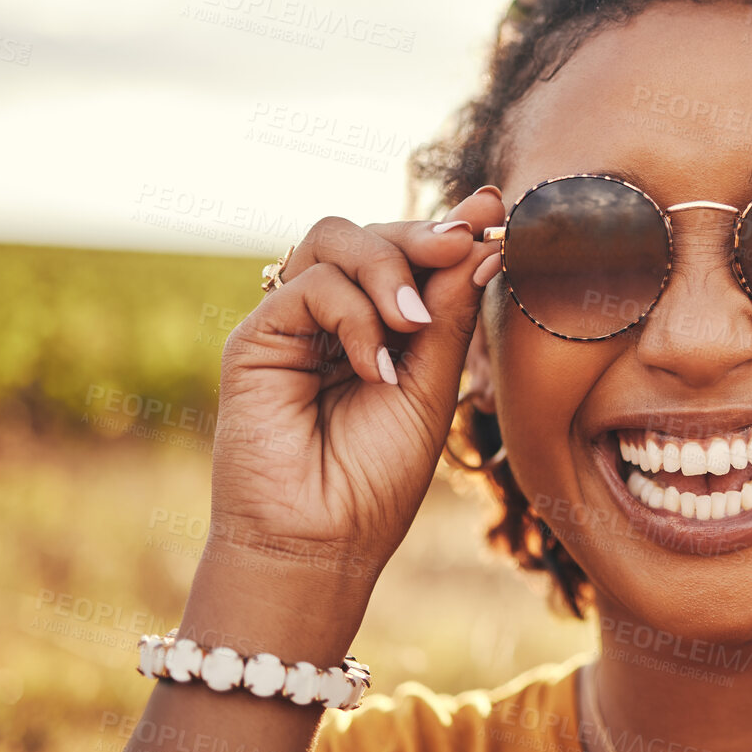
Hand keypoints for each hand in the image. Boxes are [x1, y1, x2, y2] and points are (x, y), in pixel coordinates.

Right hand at [205, 187, 505, 591]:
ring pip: (334, 238)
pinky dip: (354, 317)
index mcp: (378, 325)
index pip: (409, 253)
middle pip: (371, 231)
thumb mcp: (431, 385)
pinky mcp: (257, 339)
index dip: (450, 226)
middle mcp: (333, 315)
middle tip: (465, 244)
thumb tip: (481, 239)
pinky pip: (310, 286)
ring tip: (413, 324)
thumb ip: (449, 314)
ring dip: (387, 266)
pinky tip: (374, 369)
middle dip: (423, 234)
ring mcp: (293, 322)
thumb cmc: (376, 478)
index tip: (494, 209)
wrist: (322, 542)